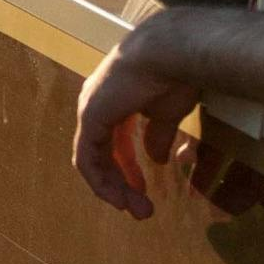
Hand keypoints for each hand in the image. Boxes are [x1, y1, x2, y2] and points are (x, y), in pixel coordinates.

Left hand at [70, 14, 207, 217]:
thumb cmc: (176, 74)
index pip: (116, 138)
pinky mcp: (90, 116)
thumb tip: (157, 158)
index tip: (144, 189)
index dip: (128, 166)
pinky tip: (117, 198)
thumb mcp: (169, 112)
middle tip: (140, 208)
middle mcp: (98, 101)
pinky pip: (87, 158)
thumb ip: (159, 134)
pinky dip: (101, 181)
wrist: (172, 53)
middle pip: (104, 151)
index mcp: (118, 98)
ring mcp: (91, 108)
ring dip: (114, 188)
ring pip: (94, 159)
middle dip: (122, 182)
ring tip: (135, 209)